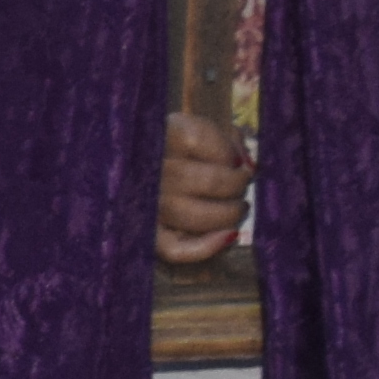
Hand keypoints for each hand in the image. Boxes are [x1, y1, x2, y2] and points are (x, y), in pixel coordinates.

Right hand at [155, 110, 252, 264]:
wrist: (131, 168)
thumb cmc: (174, 149)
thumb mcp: (193, 129)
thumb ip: (223, 139)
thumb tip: (247, 165)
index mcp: (154, 137)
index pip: (199, 140)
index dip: (229, 152)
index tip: (237, 159)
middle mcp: (148, 170)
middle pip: (210, 181)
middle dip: (238, 185)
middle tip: (242, 184)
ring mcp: (146, 206)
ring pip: (200, 217)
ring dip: (231, 214)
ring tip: (238, 207)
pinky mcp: (148, 235)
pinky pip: (176, 250)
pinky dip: (207, 247)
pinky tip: (229, 236)